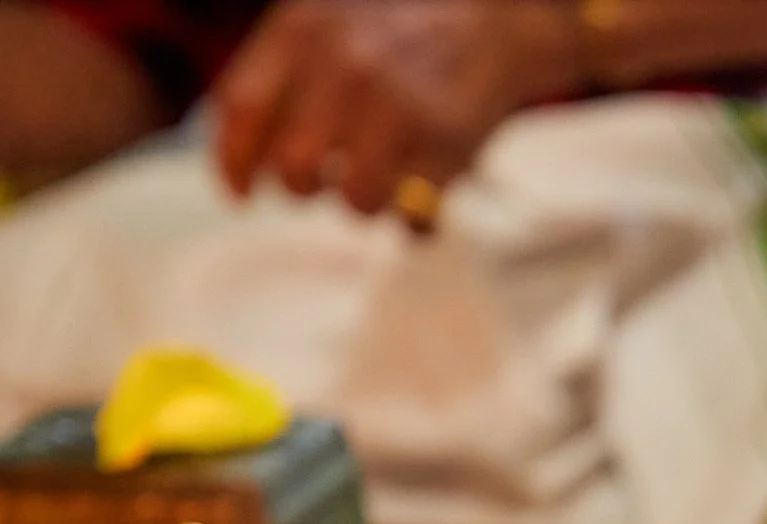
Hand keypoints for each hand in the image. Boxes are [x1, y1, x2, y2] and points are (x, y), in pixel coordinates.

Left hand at [211, 0, 582, 220]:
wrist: (495, 21)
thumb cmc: (403, 29)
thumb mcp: (329, 23)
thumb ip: (283, 73)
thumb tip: (243, 159)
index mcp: (303, 31)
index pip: (242, 109)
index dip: (234, 162)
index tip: (240, 193)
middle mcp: (344, 67)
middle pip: (293, 166)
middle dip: (304, 188)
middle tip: (322, 184)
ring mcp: (396, 106)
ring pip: (353, 197)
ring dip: (363, 203)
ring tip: (383, 186)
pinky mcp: (445, 143)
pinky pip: (412, 213)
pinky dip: (415, 221)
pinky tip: (422, 205)